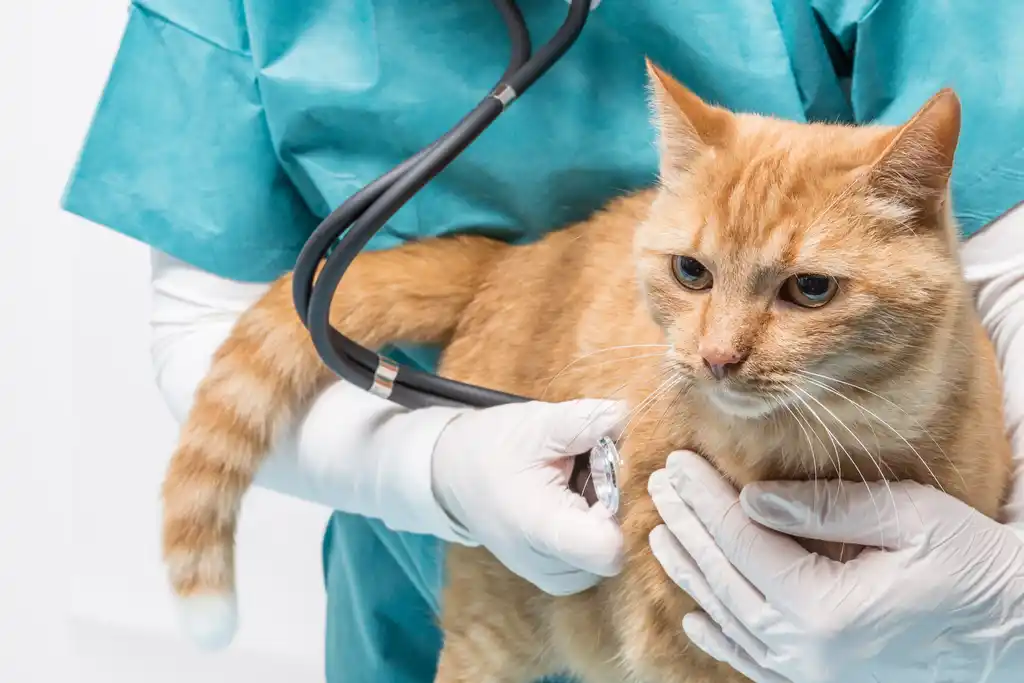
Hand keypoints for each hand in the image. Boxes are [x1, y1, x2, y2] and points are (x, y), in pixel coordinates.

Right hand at [432, 399, 626, 595]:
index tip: (604, 472)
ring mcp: (556, 578)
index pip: (609, 549)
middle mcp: (550, 567)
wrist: (452, 476)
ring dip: (605, 514)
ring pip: (612, 551)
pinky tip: (573, 500)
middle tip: (587, 469)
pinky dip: (594, 526)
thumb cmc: (493, 448)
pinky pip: (597, 556)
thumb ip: (585, 422)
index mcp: (541, 531)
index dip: (621, 505)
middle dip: (615, 503)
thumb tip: (630, 414)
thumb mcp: (537, 424)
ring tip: (575, 483)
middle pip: (617, 544)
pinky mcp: (560, 578)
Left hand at [648, 450, 1023, 682]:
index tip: (679, 462)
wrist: (1019, 639)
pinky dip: (720, 636)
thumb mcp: (910, 520)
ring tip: (662, 534)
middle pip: (725, 579)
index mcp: (825, 610)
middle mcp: (808, 653)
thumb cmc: (975, 571)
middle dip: (688, 527)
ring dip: (692, 574)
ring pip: (730, 620)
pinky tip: (696, 617)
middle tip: (661, 484)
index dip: (705, 500)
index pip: (742, 543)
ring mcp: (812, 676)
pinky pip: (755, 661)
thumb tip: (754, 500)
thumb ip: (824, 509)